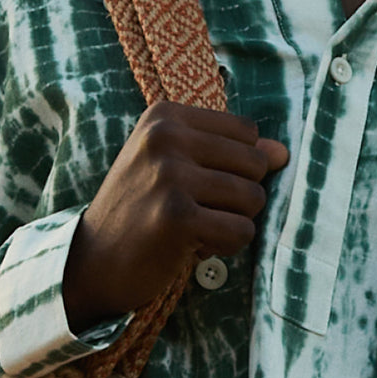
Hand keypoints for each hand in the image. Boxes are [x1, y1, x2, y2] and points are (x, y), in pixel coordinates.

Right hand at [62, 102, 288, 332]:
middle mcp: (166, 137)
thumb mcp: (177, 169)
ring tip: (196, 229)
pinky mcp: (177, 217)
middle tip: (201, 212)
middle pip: (256, 164)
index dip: (239, 166)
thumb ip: (230, 154)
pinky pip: (242, 231)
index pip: (248, 132)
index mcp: (165, 116)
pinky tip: (194, 248)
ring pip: (254, 198)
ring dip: (233, 223)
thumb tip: (283, 153)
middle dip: (240, 197)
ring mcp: (170, 176)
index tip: (201, 185)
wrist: (92, 261)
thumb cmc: (140, 212)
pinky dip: (227, 246)